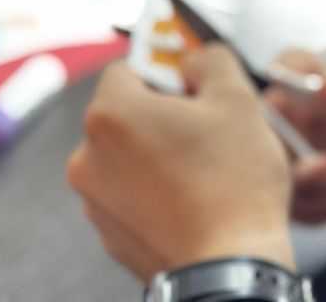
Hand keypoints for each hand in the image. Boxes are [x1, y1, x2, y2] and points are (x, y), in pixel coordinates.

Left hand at [67, 44, 294, 281]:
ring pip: (130, 154)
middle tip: (208, 125)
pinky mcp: (111, 232)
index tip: (191, 79)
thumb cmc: (234, 185)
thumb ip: (211, 61)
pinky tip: (194, 196)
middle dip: (165, 112)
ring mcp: (96, 200)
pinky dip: (157, 188)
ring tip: (205, 167)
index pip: (129, 68)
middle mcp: (89, 156)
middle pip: (127, 112)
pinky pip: (132, 192)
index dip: (166, 69)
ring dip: (160, 151)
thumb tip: (196, 58)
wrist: (232, 267)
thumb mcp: (236, 100)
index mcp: (111, 114)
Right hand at [266, 49, 325, 223]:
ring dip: (314, 192)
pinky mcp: (300, 182)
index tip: (316, 100)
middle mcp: (291, 110)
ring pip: (275, 178)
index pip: (282, 67)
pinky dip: (322, 209)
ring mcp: (291, 147)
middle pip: (263, 133)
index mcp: (310, 75)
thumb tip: (325, 89)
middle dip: (295, 160)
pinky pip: (294, 205)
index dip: (287, 84)